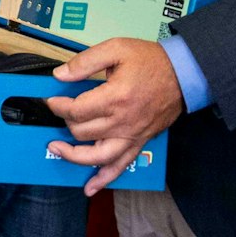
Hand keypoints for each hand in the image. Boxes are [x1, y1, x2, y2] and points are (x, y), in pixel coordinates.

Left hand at [44, 38, 184, 195]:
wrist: (184, 75)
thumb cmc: (151, 61)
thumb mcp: (116, 49)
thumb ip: (85, 62)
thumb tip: (60, 75)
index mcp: (115, 98)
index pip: (75, 111)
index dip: (57, 106)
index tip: (51, 101)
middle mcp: (122, 122)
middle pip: (82, 132)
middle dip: (65, 123)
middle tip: (59, 113)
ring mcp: (131, 136)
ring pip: (97, 156)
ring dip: (73, 156)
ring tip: (56, 149)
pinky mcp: (139, 142)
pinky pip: (120, 166)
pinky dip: (104, 179)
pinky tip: (90, 187)